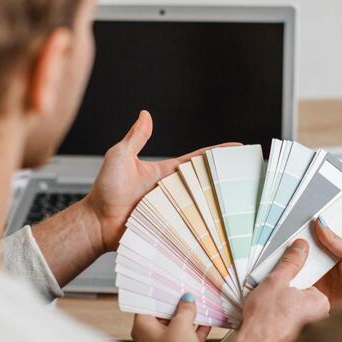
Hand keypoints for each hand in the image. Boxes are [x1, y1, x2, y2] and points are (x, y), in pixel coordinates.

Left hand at [86, 110, 237, 250]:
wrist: (96, 222)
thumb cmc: (105, 190)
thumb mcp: (120, 157)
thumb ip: (136, 138)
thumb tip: (145, 114)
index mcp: (164, 173)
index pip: (195, 160)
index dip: (216, 153)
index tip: (237, 148)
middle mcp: (171, 190)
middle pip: (202, 184)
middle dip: (223, 180)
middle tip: (246, 177)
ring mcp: (170, 209)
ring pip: (199, 205)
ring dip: (215, 204)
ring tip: (237, 203)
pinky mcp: (167, 226)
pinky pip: (187, 225)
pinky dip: (201, 225)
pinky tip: (216, 226)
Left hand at [132, 293, 211, 341]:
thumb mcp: (181, 326)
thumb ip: (185, 310)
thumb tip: (186, 300)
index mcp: (143, 328)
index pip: (146, 304)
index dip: (158, 293)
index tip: (168, 284)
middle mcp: (151, 337)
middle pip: (163, 315)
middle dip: (177, 304)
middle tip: (187, 291)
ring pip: (177, 327)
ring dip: (188, 317)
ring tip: (199, 303)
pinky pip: (187, 338)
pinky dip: (196, 329)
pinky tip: (206, 320)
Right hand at [216, 240, 329, 341]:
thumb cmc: (266, 321)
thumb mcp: (277, 281)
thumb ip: (291, 261)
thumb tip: (301, 245)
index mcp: (319, 302)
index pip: (308, 284)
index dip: (292, 280)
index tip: (280, 282)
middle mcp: (320, 319)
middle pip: (302, 299)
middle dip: (287, 297)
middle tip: (270, 298)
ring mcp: (309, 333)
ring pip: (295, 313)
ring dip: (282, 310)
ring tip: (266, 311)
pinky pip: (290, 326)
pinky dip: (280, 324)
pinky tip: (269, 325)